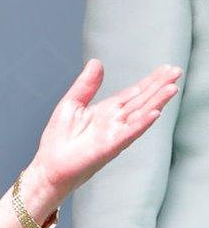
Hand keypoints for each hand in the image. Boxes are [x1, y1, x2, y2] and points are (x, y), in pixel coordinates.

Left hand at [27, 60, 180, 203]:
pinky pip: (128, 133)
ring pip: (140, 115)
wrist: (49, 165)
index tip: (167, 69)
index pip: (133, 93)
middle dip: (159, 86)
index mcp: (107, 110)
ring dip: (157, 102)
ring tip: (172, 88)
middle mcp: (115, 121)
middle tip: (177, 71)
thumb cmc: (59, 138)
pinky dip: (141, 124)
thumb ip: (86, 85)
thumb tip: (96, 62)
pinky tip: (155, 113)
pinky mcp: (109, 147)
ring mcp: (114, 134)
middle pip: (142, 101)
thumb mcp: (71, 104)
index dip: (150, 81)